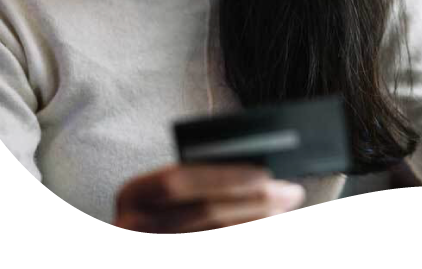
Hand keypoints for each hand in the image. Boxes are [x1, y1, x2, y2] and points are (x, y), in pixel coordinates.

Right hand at [112, 163, 305, 232]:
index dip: (221, 177)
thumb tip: (255, 173)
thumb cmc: (162, 216)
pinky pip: (219, 249)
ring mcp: (148, 245)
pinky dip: (244, 237)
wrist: (150, 237)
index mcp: (133, 195)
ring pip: (217, 236)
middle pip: (203, 212)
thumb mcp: (166, 195)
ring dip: (256, 224)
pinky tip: (262, 230)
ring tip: (283, 213)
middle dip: (253, 201)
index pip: (176, 180)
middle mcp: (132, 227)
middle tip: (289, 193)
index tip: (263, 173)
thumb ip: (199, 181)